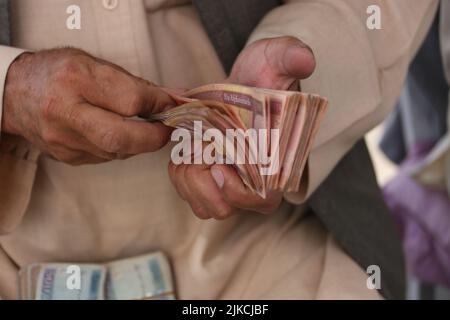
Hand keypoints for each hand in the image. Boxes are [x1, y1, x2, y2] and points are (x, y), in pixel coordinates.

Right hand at [2, 48, 173, 164]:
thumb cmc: (58, 73)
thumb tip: (174, 99)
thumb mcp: (94, 64)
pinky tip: (121, 135)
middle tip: (167, 129)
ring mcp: (64, 140)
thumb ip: (135, 83)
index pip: (130, 99)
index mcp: (76, 79)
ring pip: (117, 151)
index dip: (159, 104)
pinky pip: (106, 157)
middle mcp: (66, 112)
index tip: (172, 105)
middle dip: (154, 137)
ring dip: (139, 143)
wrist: (15, 94)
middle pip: (121, 137)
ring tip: (145, 129)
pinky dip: (121, 148)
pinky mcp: (67, 157)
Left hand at [169, 36, 315, 219]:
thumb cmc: (264, 77)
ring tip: (194, 146)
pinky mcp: (208, 180)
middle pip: (224, 208)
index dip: (238, 191)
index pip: (263, 199)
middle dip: (204, 181)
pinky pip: (188, 193)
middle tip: (201, 148)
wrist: (245, 84)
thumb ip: (290, 57)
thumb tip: (305, 60)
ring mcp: (229, 184)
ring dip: (189, 177)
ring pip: (203, 206)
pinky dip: (179, 175)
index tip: (219, 164)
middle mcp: (254, 182)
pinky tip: (186, 150)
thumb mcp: (276, 60)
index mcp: (277, 164)